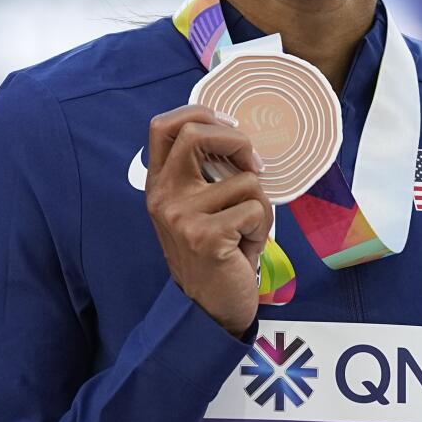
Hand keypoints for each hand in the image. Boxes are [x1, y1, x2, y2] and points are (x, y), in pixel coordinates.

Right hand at [145, 105, 269, 336]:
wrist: (209, 309)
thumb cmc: (214, 252)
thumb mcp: (198, 207)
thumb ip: (204, 172)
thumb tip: (236, 135)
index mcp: (159, 184)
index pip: (163, 125)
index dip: (199, 113)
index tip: (229, 125)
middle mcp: (163, 196)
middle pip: (195, 133)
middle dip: (237, 141)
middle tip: (253, 165)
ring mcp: (181, 216)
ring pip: (243, 179)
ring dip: (258, 204)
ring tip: (244, 230)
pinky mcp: (206, 236)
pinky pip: (255, 209)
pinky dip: (261, 227)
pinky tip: (245, 247)